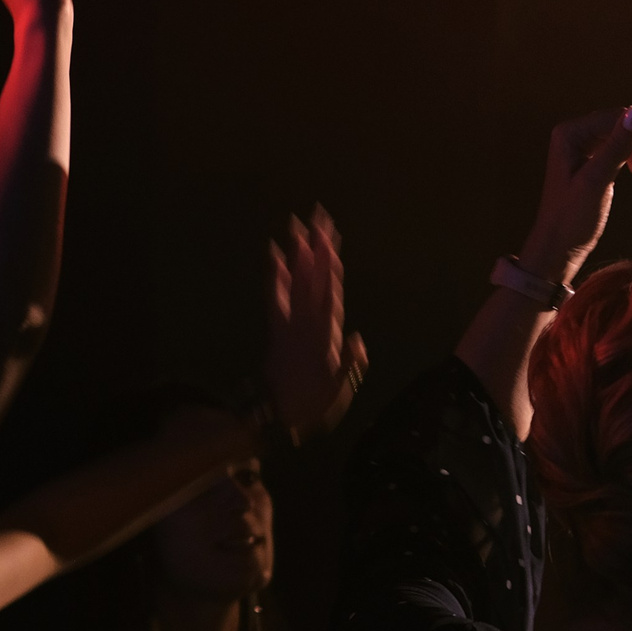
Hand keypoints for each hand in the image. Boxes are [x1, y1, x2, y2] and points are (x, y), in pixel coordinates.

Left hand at [266, 205, 367, 443]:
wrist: (276, 412)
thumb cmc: (314, 402)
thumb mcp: (339, 389)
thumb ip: (350, 364)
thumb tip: (357, 339)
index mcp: (326, 337)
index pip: (330, 294)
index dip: (330, 267)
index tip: (330, 242)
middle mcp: (307, 323)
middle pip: (313, 279)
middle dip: (316, 248)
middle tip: (318, 218)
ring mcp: (290, 322)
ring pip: (296, 281)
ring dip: (297, 253)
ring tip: (298, 226)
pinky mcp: (277, 326)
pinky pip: (276, 296)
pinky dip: (276, 274)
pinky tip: (274, 253)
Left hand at [514, 106, 631, 286]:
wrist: (558, 249)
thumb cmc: (572, 218)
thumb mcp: (597, 180)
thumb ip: (617, 146)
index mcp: (570, 134)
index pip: (617, 121)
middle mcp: (574, 135)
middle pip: (622, 128)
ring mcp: (581, 149)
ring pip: (623, 141)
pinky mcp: (589, 163)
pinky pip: (618, 153)